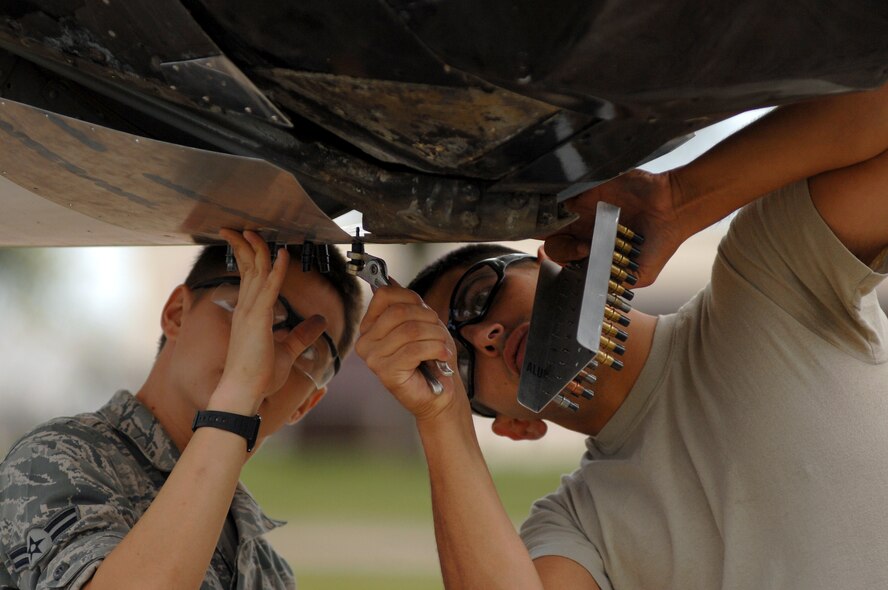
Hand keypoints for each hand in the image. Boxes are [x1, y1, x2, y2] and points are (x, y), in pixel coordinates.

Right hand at [212, 230, 326, 413]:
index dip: (249, 256)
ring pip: (254, 270)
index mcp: (250, 314)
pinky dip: (277, 268)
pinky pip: (269, 286)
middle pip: (246, 267)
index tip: (249, 241)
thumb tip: (319, 323)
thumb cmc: (260, 376)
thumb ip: (302, 335)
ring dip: (257, 248)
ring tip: (256, 230)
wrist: (244, 393)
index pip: (249, 277)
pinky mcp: (258, 318)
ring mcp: (250, 311)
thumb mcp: (288, 351)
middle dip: (244, 244)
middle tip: (241, 227)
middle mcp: (246, 308)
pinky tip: (283, 254)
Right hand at [356, 285, 461, 421]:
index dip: (411, 298)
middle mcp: (366, 342)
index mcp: (370, 327)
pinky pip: (414, 350)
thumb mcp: (420, 323)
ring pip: (410, 330)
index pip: (384, 296)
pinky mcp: (386, 372)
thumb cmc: (430, 359)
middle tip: (438, 331)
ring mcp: (373, 358)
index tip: (426, 310)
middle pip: (398, 312)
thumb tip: (388, 280)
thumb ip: (403, 303)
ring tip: (441, 346)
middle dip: (428, 318)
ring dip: (435, 336)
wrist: (439, 392)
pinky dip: (435, 349)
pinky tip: (441, 355)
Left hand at [543, 169, 688, 287]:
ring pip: (554, 217)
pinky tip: (579, 208)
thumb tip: (593, 292)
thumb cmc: (660, 243)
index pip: (563, 258)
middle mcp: (585, 231)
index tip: (584, 259)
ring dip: (560, 222)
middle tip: (584, 247)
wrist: (674, 209)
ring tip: (580, 227)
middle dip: (560, 246)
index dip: (567, 260)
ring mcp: (585, 210)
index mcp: (592, 251)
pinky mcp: (591, 191)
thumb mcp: (639, 276)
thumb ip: (614, 284)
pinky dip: (566, 200)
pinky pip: (566, 194)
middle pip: (552, 238)